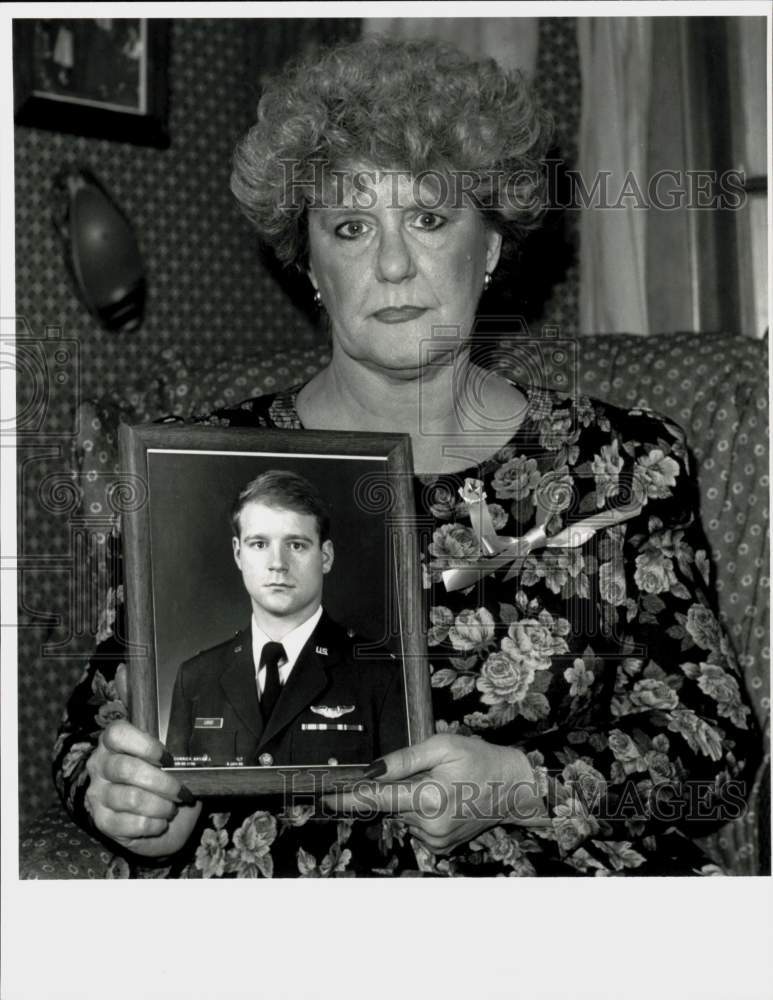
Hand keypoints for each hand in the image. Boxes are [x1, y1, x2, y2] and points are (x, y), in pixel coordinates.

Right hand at [85, 665, 201, 858]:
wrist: (163, 815)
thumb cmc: (162, 771)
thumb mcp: (160, 737)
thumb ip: (142, 706)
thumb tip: (126, 667)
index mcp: (113, 742)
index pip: (117, 733)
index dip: (143, 744)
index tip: (167, 755)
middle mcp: (100, 766)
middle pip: (126, 769)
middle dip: (161, 781)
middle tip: (181, 789)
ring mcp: (99, 795)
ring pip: (130, 798)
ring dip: (160, 804)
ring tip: (173, 805)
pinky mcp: (103, 823)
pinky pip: (127, 824)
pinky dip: (151, 824)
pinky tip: (160, 821)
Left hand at [324, 734, 548, 853]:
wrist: (514, 788)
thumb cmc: (480, 760)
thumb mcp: (443, 746)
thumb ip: (404, 759)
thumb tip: (371, 770)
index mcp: (428, 798)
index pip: (376, 799)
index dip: (348, 797)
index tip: (325, 796)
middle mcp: (429, 826)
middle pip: (391, 805)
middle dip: (398, 788)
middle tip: (426, 774)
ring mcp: (436, 841)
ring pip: (404, 816)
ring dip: (412, 800)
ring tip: (441, 786)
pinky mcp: (442, 848)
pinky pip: (417, 827)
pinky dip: (422, 813)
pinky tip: (444, 801)